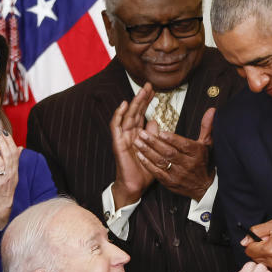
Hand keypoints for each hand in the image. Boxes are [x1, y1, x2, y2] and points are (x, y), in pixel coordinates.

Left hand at [0, 133, 21, 229]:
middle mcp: (10, 174)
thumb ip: (14, 160)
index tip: (3, 131)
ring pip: (1, 163)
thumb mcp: (12, 174)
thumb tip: (20, 147)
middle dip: (2, 143)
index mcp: (14, 170)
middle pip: (8, 155)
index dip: (9, 141)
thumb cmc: (4, 189)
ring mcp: (3, 180)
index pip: (14, 152)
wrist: (1, 207)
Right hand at [109, 84, 155, 207]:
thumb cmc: (145, 170)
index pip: (142, 113)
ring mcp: (123, 137)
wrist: (136, 185)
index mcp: (138, 134)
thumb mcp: (155, 150)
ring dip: (133, 103)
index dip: (147, 101)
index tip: (154, 90)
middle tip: (149, 85)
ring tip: (141, 91)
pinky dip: (118, 115)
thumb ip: (155, 135)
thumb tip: (155, 121)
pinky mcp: (118, 143)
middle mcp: (130, 133)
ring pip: (127, 116)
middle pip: (135, 111)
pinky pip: (116, 127)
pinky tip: (123, 105)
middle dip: (141, 98)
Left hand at [136, 107, 215, 199]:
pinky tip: (139, 155)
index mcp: (196, 153)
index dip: (172, 139)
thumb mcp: (207, 144)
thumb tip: (212, 110)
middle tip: (143, 133)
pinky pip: (157, 172)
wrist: (203, 187)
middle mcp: (187, 164)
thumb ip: (207, 127)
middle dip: (154, 143)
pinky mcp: (170, 182)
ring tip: (137, 141)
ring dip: (148, 151)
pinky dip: (147, 164)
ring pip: (161, 162)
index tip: (161, 132)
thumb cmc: (203, 162)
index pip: (184, 145)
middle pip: (169, 153)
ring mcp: (178, 175)